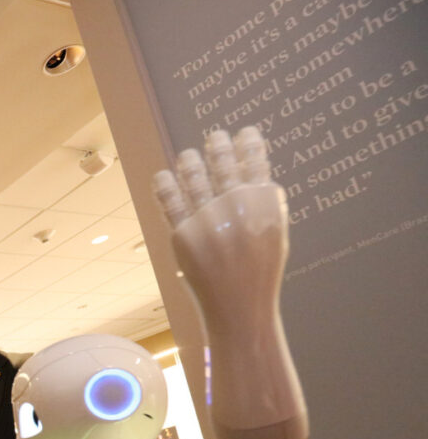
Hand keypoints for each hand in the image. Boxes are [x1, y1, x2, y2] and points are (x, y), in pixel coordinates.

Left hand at [153, 127, 287, 330]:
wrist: (238, 307)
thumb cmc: (259, 271)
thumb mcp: (276, 232)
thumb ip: (264, 203)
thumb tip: (254, 171)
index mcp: (263, 201)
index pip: (254, 160)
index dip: (248, 141)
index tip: (244, 131)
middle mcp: (235, 205)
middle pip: (222, 163)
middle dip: (218, 145)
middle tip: (215, 137)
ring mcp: (207, 218)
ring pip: (194, 176)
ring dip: (189, 161)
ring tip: (188, 155)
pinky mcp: (182, 233)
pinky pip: (171, 201)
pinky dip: (165, 184)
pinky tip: (163, 175)